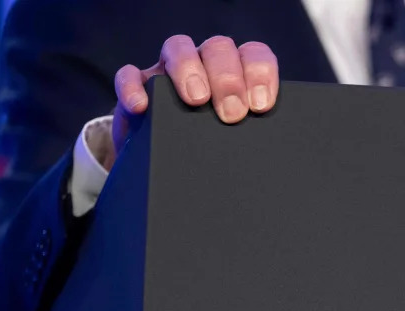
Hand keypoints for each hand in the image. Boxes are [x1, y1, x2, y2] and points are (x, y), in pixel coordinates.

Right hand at [109, 35, 278, 167]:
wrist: (170, 170)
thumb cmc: (215, 153)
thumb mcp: (238, 145)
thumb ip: (254, 139)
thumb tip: (275, 160)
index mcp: (238, 75)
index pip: (254, 56)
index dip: (260, 73)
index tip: (261, 105)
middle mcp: (205, 66)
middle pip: (218, 49)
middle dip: (227, 78)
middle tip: (233, 114)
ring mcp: (169, 73)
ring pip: (178, 47)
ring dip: (188, 69)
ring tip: (197, 101)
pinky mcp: (138, 89)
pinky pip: (129, 75)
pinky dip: (133, 87)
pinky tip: (142, 106)